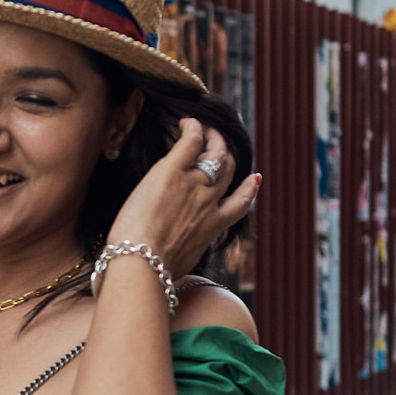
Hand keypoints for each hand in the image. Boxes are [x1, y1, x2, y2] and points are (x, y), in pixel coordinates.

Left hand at [101, 118, 261, 279]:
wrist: (141, 261)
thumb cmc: (153, 272)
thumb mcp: (178, 268)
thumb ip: (183, 259)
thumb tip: (172, 269)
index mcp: (212, 228)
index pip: (239, 204)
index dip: (249, 189)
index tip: (254, 178)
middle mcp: (209, 203)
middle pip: (228, 171)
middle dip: (227, 153)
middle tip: (221, 142)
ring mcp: (193, 185)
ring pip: (214, 153)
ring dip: (214, 137)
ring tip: (206, 128)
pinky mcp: (171, 171)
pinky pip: (190, 142)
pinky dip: (193, 128)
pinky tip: (187, 122)